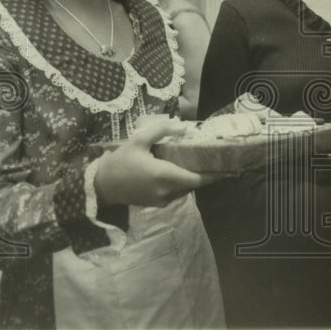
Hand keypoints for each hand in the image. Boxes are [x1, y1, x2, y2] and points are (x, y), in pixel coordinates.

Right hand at [93, 115, 216, 206]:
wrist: (101, 185)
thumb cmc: (120, 161)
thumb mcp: (138, 140)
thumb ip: (162, 130)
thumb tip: (184, 125)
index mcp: (164, 176)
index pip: (198, 179)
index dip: (214, 175)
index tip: (228, 169)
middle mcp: (166, 191)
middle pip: (194, 184)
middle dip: (205, 174)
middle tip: (214, 160)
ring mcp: (162, 200)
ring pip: (186, 190)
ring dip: (193, 179)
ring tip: (200, 163)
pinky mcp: (157, 204)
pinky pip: (176, 193)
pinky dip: (182, 183)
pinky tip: (180, 171)